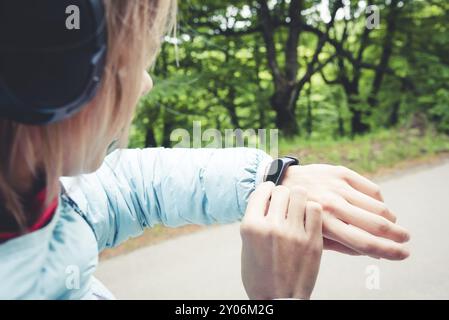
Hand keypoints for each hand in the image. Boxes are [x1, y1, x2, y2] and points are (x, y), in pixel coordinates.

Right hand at [240, 182, 322, 299]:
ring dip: (298, 198)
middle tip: (285, 203)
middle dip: (283, 194)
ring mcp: (293, 233)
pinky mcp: (312, 240)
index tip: (271, 192)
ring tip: (297, 208)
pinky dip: (312, 210)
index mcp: (251, 226)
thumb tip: (269, 199)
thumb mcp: (248, 245)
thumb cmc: (260, 275)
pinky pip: (315, 209)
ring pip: (300, 194)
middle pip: (282, 190)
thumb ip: (257, 221)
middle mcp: (272, 226)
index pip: (262, 191)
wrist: (278, 300)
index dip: (267, 190)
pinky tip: (308, 218)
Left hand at [281, 164, 409, 259]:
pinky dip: (379, 201)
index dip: (388, 251)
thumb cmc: (298, 216)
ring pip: (378, 206)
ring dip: (389, 218)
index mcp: (324, 225)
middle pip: (376, 224)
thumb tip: (373, 254)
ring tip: (389, 224)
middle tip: (405, 239)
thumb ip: (343, 246)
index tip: (403, 253)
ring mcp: (337, 187)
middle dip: (397, 235)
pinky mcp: (340, 172)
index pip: (364, 242)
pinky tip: (376, 206)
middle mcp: (332, 205)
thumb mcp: (313, 236)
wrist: (282, 182)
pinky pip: (371, 189)